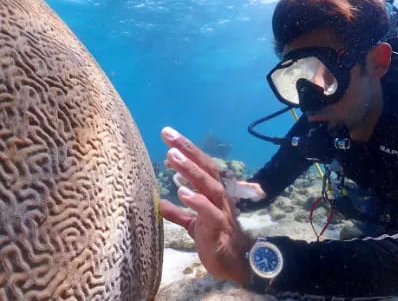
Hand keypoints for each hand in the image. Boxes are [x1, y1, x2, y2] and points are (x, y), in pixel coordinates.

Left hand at [159, 127, 253, 284]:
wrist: (236, 264)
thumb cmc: (215, 239)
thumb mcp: (194, 224)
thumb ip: (179, 212)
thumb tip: (160, 203)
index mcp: (213, 193)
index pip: (201, 165)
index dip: (186, 149)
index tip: (167, 134)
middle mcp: (219, 196)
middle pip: (206, 167)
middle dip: (187, 149)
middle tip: (168, 134)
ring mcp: (221, 210)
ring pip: (208, 185)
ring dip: (190, 169)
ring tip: (172, 156)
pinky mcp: (218, 228)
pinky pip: (209, 212)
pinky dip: (197, 201)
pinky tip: (182, 191)